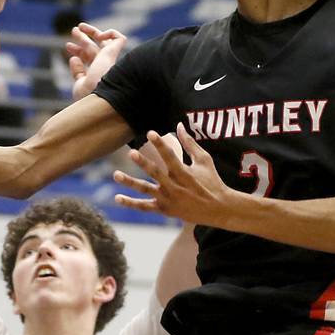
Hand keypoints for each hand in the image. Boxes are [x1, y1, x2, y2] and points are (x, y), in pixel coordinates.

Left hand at [67, 23, 126, 99]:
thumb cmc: (88, 97)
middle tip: (73, 31)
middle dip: (83, 39)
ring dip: (91, 31)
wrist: (100, 97)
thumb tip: (74, 59)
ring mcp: (109, 60)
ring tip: (79, 26)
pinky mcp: (113, 54)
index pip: (88, 59)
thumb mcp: (79, 84)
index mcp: (96, 75)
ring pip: (104, 41)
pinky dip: (110, 33)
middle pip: (94, 49)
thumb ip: (77, 72)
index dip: (78, 51)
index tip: (68, 46)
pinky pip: (119, 39)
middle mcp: (104, 66)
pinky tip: (99, 36)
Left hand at [113, 123, 231, 225]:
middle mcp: (174, 186)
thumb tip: (179, 125)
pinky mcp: (165, 209)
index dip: (160, 144)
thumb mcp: (204, 160)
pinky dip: (131, 203)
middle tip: (131, 153)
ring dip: (130, 182)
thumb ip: (190, 143)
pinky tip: (118, 197)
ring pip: (145, 190)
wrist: (218, 209)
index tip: (151, 133)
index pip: (170, 156)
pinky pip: (145, 207)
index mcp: (184, 173)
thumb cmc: (212, 181)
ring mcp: (168, 199)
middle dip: (143, 163)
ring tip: (116, 175)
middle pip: (156, 173)